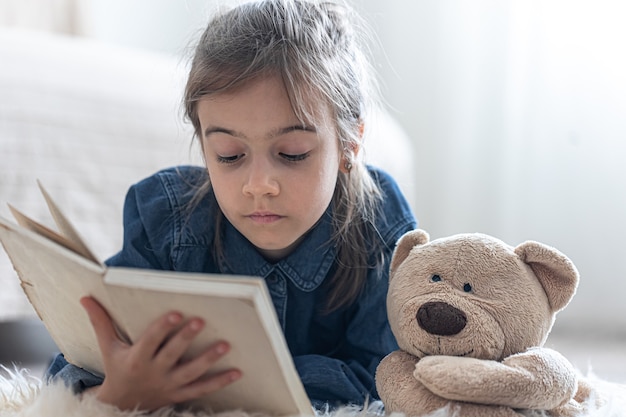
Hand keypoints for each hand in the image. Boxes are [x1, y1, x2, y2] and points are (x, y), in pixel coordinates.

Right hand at [80, 296, 241, 410]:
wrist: (120, 406)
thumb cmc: (116, 369)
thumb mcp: (107, 347)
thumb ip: (100, 322)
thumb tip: (86, 297)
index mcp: (136, 359)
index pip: (150, 342)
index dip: (162, 328)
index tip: (175, 313)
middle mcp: (154, 373)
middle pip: (172, 355)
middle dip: (185, 339)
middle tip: (201, 321)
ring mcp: (168, 386)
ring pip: (191, 373)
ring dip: (209, 360)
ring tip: (226, 345)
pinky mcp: (180, 395)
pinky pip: (202, 390)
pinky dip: (219, 382)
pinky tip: (237, 372)